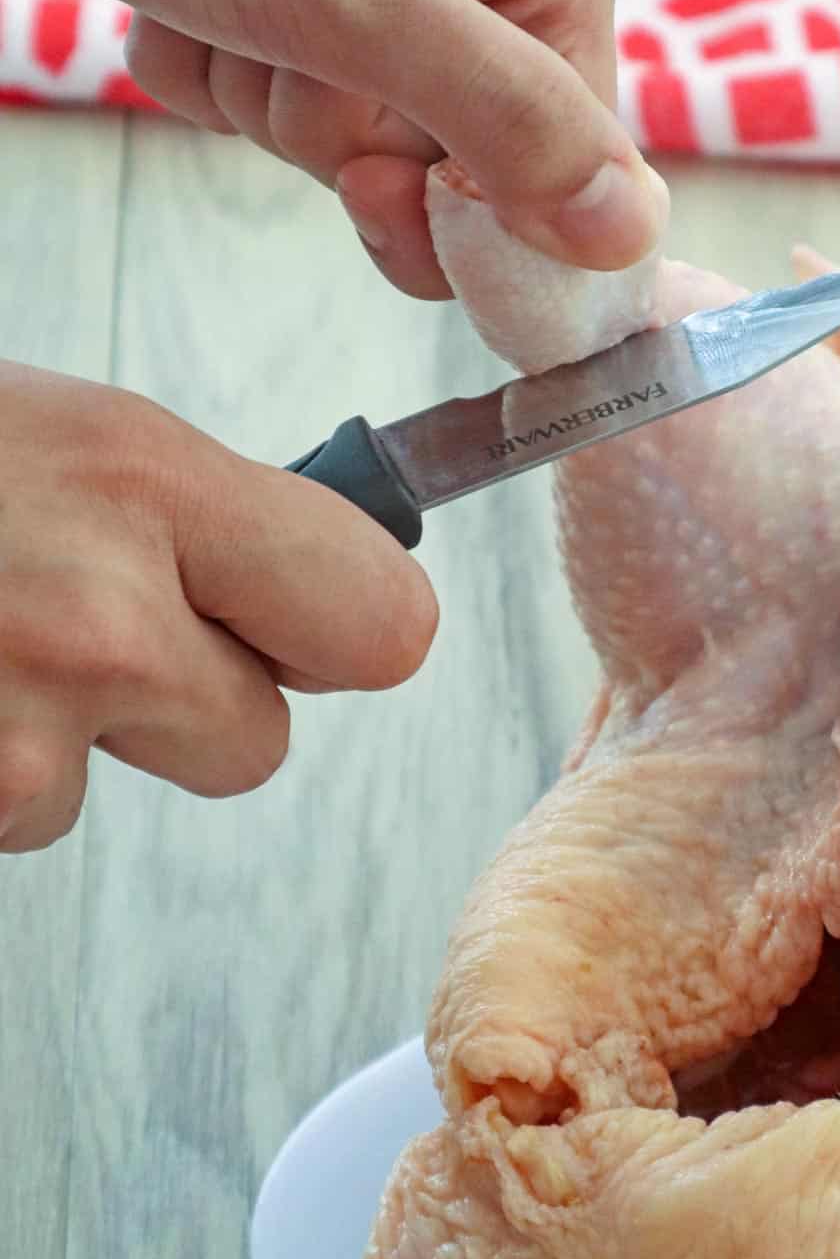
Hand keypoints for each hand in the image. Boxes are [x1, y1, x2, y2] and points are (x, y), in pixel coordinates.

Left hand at [0, 0, 663, 298]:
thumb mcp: (365, 5)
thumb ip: (509, 123)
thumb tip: (631, 233)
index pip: (565, 161)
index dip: (468, 207)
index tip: (371, 184)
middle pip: (452, 161)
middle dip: (339, 133)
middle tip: (280, 48)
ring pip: (352, 139)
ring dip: (263, 97)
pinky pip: (282, 98)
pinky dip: (218, 71)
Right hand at [0, 362, 436, 851]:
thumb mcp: (71, 436)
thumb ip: (200, 511)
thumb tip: (294, 575)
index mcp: (145, 479)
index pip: (384, 622)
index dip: (345, 631)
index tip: (304, 623)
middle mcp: (101, 611)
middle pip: (258, 741)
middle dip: (194, 701)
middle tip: (98, 628)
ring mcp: (23, 728)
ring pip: (127, 785)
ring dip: (70, 737)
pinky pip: (23, 822)